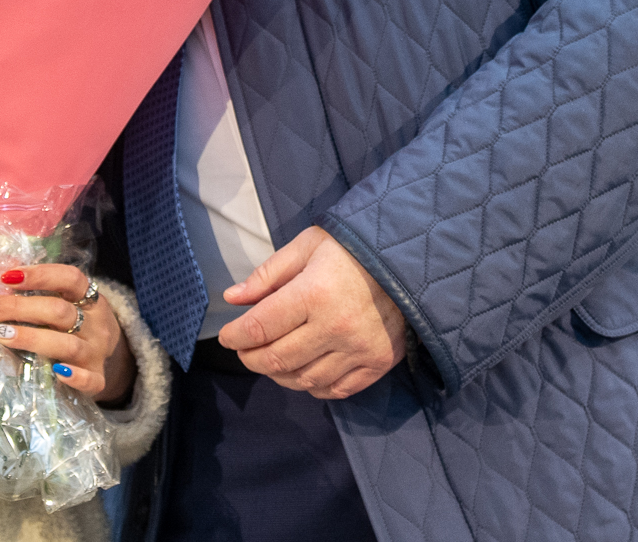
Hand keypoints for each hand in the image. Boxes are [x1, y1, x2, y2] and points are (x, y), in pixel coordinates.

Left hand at [0, 264, 134, 403]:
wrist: (112, 362)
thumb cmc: (74, 328)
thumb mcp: (64, 303)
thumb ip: (33, 287)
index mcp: (89, 299)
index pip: (70, 278)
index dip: (40, 275)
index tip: (6, 277)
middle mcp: (96, 324)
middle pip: (60, 311)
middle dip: (20, 308)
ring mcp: (96, 353)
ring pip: (68, 345)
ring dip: (32, 338)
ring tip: (1, 335)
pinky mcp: (97, 380)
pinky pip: (89, 380)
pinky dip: (74, 377)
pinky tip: (56, 372)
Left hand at [216, 226, 407, 399]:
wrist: (410, 260)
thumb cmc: (353, 249)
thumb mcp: (307, 247)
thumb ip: (268, 275)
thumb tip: (233, 298)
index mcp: (314, 293)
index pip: (261, 326)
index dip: (236, 336)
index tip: (227, 336)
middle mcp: (335, 327)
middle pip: (277, 359)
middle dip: (251, 357)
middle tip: (245, 349)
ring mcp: (358, 350)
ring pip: (304, 380)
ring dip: (279, 374)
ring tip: (271, 359)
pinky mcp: (377, 363)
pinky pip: (336, 390)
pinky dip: (313, 387)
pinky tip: (304, 372)